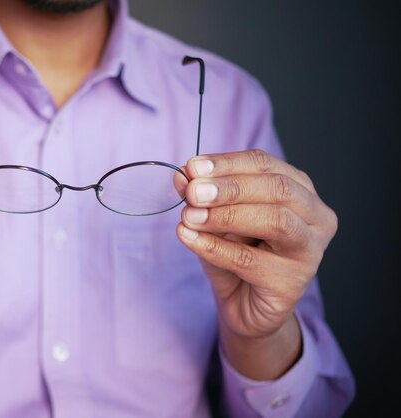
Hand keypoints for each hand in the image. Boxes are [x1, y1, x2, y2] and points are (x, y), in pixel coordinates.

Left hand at [175, 149, 336, 375]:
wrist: (244, 306)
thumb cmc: (236, 253)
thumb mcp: (214, 218)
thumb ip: (201, 196)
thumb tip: (181, 176)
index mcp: (300, 190)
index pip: (266, 164)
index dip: (228, 163)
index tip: (193, 166)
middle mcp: (315, 217)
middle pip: (277, 189)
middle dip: (230, 187)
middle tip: (192, 192)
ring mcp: (310, 251)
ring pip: (275, 221)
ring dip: (226, 215)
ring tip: (190, 216)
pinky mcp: (292, 283)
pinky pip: (250, 260)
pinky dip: (214, 247)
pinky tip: (188, 238)